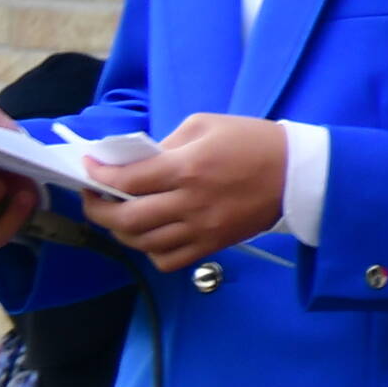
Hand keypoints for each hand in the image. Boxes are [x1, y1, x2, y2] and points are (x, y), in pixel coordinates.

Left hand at [92, 112, 288, 268]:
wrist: (300, 173)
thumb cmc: (251, 141)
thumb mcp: (204, 126)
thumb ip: (165, 144)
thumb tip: (132, 162)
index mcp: (187, 168)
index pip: (126, 181)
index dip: (98, 176)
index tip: (88, 167)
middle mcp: (190, 203)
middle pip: (125, 220)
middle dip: (97, 209)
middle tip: (92, 197)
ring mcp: (202, 229)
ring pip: (142, 243)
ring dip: (120, 231)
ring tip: (118, 215)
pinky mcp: (214, 245)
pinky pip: (169, 260)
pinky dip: (150, 251)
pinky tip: (150, 235)